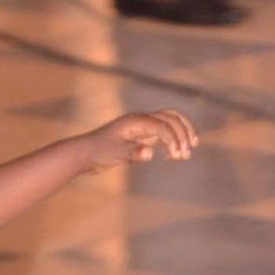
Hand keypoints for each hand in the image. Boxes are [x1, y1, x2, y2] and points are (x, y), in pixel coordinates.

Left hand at [81, 109, 196, 173]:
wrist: (86, 153)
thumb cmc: (99, 152)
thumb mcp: (115, 154)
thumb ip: (133, 153)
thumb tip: (150, 153)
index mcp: (136, 121)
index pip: (162, 125)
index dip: (173, 139)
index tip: (177, 155)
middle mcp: (141, 120)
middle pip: (171, 118)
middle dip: (182, 134)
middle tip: (187, 153)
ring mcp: (142, 126)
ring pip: (170, 122)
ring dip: (181, 134)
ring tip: (188, 152)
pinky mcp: (142, 135)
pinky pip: (163, 133)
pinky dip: (173, 141)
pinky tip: (173, 156)